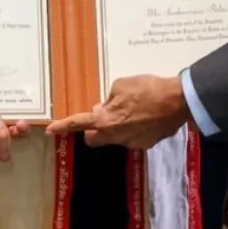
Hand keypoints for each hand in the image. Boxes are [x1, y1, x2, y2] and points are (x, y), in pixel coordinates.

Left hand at [45, 76, 189, 149]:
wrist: (178, 101)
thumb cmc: (147, 89)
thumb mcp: (122, 85)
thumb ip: (109, 98)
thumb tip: (106, 107)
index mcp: (105, 121)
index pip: (78, 124)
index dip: (62, 126)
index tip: (50, 129)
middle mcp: (115, 136)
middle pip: (94, 138)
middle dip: (94, 129)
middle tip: (104, 114)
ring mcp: (132, 143)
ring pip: (116, 137)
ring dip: (118, 126)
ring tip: (133, 110)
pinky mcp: (148, 143)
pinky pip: (134, 136)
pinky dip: (135, 128)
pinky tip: (147, 116)